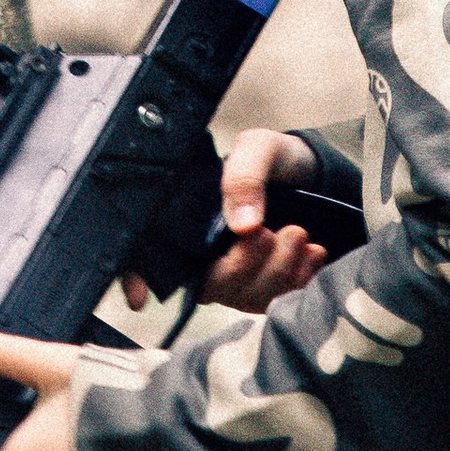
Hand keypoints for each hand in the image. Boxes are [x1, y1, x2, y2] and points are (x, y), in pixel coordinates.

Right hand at [123, 127, 327, 318]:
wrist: (310, 171)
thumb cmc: (270, 157)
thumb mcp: (257, 148)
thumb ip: (244, 177)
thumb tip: (244, 225)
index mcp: (187, 219)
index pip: (148, 256)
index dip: (135, 279)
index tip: (138, 298)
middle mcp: (203, 254)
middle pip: (211, 285)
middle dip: (247, 264)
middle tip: (279, 231)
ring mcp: (234, 276)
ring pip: (246, 297)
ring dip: (278, 272)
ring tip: (302, 236)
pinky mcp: (265, 288)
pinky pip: (276, 301)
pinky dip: (298, 281)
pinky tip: (314, 255)